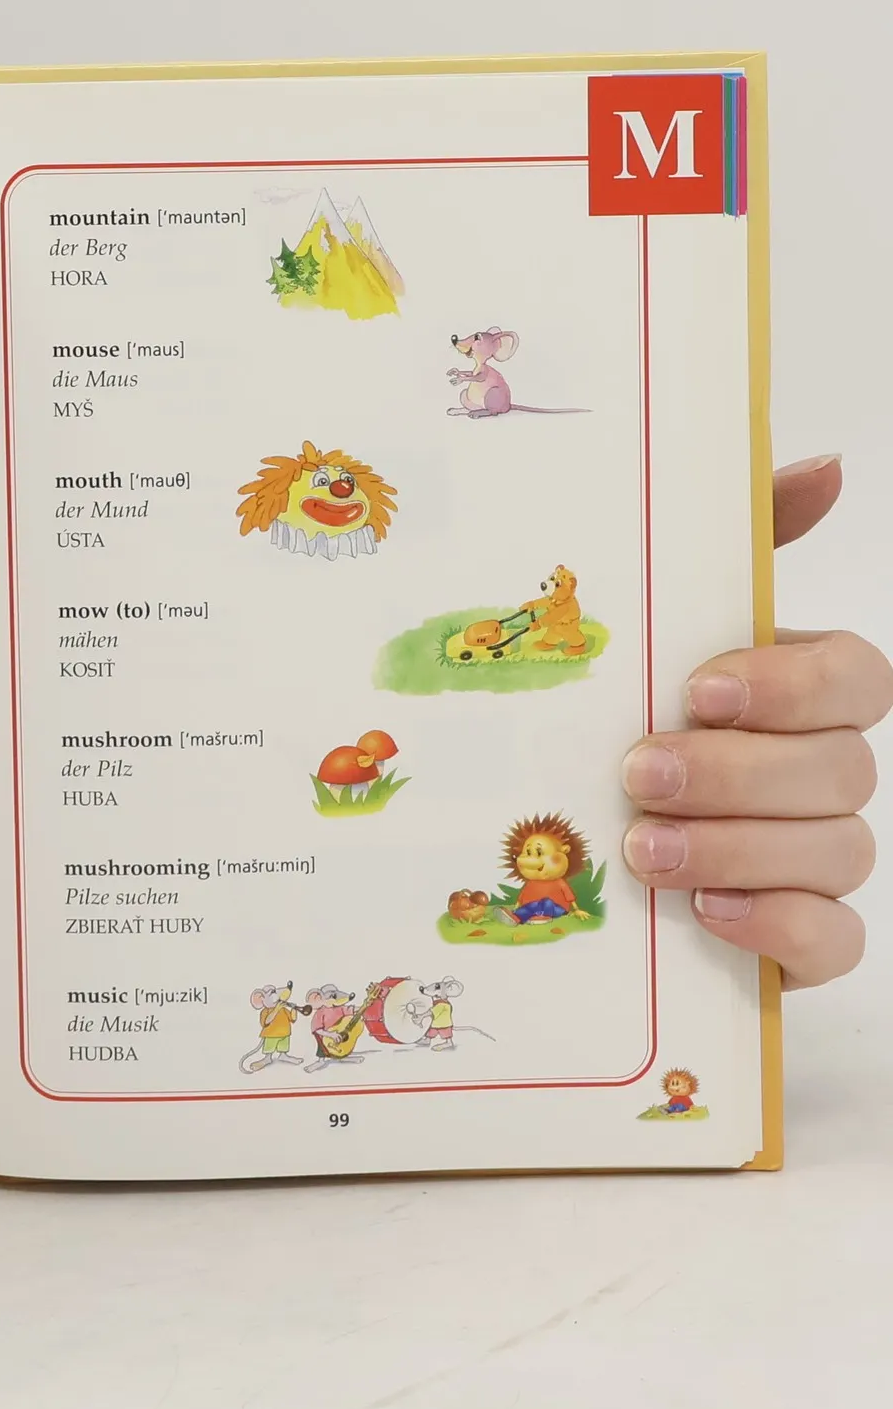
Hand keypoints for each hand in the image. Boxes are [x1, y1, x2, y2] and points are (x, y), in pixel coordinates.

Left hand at [622, 456, 891, 987]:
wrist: (549, 844)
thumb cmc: (608, 718)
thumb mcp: (646, 629)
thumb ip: (736, 545)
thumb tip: (829, 466)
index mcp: (796, 694)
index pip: (859, 677)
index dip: (795, 683)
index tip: (701, 688)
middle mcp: (820, 773)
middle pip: (841, 769)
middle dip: (738, 772)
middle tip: (639, 773)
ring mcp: (815, 859)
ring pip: (838, 852)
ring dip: (739, 846)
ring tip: (643, 846)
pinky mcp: (796, 939)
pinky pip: (835, 942)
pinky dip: (780, 929)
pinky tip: (706, 914)